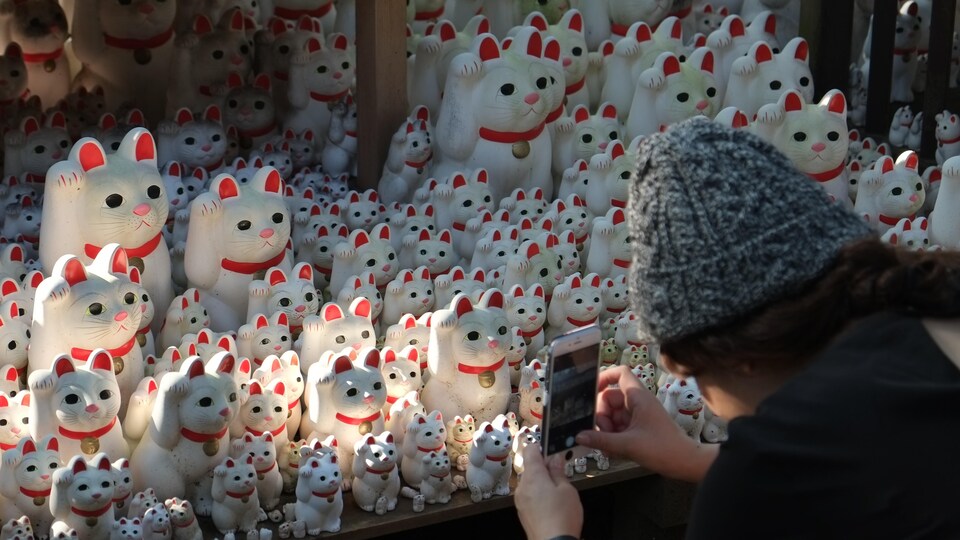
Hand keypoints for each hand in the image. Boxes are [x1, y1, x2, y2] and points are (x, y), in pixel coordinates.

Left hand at [515, 444, 582, 539]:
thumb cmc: (562, 518)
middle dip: (544, 467)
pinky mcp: (522, 511)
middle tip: (560, 472)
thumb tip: (555, 459)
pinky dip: (538, 494)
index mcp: (533, 476)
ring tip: (558, 491)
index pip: (530, 450)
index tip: (552, 450)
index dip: (541, 447)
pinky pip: (529, 495)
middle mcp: (523, 486)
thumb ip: (559, 472)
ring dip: (542, 481)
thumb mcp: (567, 490)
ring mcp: (520, 500)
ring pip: (530, 482)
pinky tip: (551, 503)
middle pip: (530, 467)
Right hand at [575, 366, 716, 482]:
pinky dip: (613, 437)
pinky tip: (613, 452)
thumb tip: (578, 436)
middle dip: (602, 416)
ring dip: (607, 430)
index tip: (590, 392)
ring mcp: (638, 415)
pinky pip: (619, 426)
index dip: (603, 377)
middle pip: (609, 398)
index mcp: (638, 397)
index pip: (619, 373)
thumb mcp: (628, 445)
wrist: (686, 463)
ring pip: (612, 415)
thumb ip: (602, 440)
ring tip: (609, 447)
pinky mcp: (639, 427)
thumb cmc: (663, 449)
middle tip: (602, 434)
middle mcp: (637, 402)